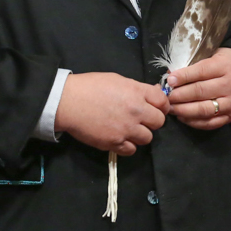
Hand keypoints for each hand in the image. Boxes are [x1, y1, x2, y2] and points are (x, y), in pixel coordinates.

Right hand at [54, 72, 169, 155]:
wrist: (67, 101)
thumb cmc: (90, 86)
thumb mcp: (118, 80)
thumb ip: (138, 88)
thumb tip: (154, 92)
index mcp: (137, 92)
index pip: (163, 102)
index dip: (161, 106)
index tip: (155, 108)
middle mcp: (136, 111)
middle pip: (159, 122)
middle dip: (152, 121)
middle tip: (141, 120)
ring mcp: (126, 128)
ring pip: (148, 138)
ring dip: (140, 134)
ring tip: (129, 130)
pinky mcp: (114, 143)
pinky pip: (132, 150)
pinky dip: (128, 146)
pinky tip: (120, 139)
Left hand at [165, 48, 230, 130]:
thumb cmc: (228, 63)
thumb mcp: (215, 55)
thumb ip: (195, 64)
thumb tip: (172, 76)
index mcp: (226, 66)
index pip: (201, 72)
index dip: (183, 77)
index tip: (169, 81)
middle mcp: (230, 85)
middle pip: (199, 92)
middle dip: (179, 95)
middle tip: (166, 97)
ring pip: (203, 109)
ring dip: (183, 110)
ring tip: (171, 108)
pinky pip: (209, 123)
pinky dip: (193, 122)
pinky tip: (183, 117)